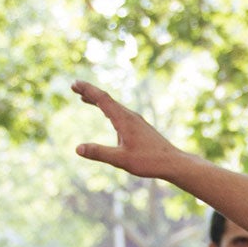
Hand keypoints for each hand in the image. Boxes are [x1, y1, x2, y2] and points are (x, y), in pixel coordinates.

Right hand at [72, 83, 186, 180]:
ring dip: (98, 101)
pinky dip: (108, 110)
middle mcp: (130, 116)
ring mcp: (136, 121)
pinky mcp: (140, 127)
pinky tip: (107, 115)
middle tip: (74, 87)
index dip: (87, 90)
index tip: (74, 83)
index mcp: (124, 120)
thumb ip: (99, 153)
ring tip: (84, 99)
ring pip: (114, 106)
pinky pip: (120, 113)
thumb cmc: (149, 161)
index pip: (102, 99)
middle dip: (90, 92)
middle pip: (107, 99)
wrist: (173, 163)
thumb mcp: (121, 160)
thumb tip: (78, 148)